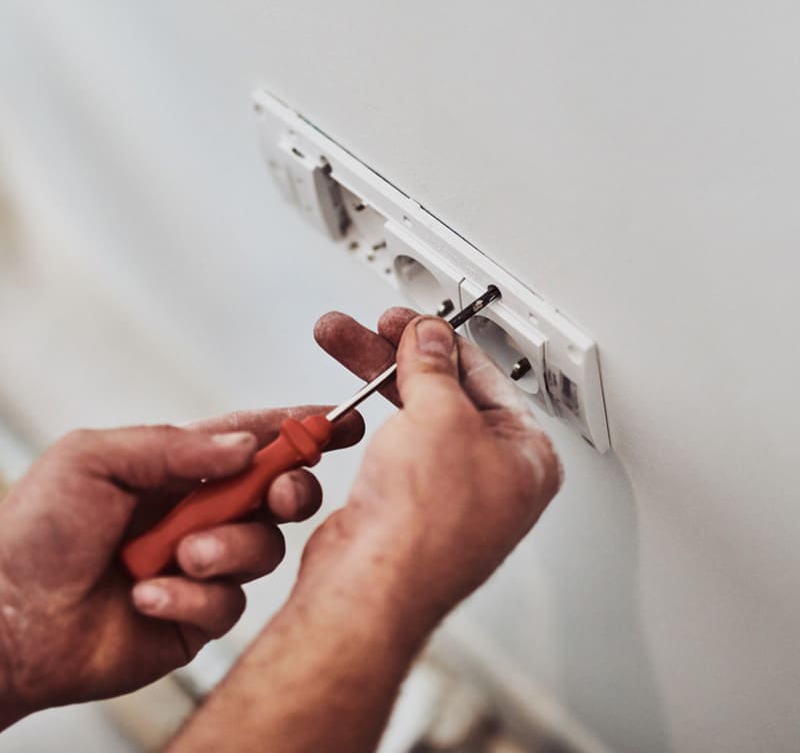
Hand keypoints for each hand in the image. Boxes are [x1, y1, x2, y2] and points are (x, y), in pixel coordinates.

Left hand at [0, 406, 362, 726]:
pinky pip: (230, 602)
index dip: (299, 428)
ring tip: (178, 555)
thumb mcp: (95, 459)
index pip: (255, 439)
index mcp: (181, 467)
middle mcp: (202, 512)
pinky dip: (193, 596)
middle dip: (291, 489)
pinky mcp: (201, 613)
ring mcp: (206, 563)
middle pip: (280, 492)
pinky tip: (149, 595)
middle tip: (279, 494)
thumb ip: (174, 446)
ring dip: (228, 547)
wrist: (4, 623)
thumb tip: (246, 446)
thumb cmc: (35, 532)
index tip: (338, 421)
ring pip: (264, 548)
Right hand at [309, 308, 561, 627]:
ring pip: (415, 414)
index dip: (446, 341)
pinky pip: (395, 444)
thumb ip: (434, 367)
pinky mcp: (408, 503)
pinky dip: (374, 417)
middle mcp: (492, 476)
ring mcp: (448, 492)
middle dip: (401, 354)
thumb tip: (430, 337)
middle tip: (372, 327)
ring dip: (377, 376)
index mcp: (526, 456)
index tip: (413, 320)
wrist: (371, 586)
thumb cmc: (424, 525)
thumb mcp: (440, 415)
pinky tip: (353, 400)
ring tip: (342, 341)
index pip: (488, 377)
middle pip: (446, 393)